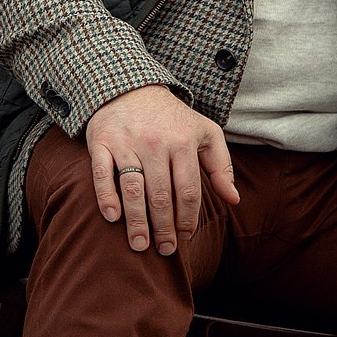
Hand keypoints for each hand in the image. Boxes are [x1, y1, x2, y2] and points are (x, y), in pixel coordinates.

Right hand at [86, 85, 238, 254]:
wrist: (130, 87)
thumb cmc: (171, 118)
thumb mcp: (204, 132)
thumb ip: (221, 165)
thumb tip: (233, 200)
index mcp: (183, 141)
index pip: (188, 190)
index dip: (188, 219)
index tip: (185, 237)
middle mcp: (156, 142)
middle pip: (161, 195)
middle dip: (164, 228)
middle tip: (165, 250)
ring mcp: (127, 142)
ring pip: (134, 188)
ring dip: (137, 221)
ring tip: (140, 246)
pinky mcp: (102, 142)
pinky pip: (103, 174)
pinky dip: (107, 196)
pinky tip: (113, 218)